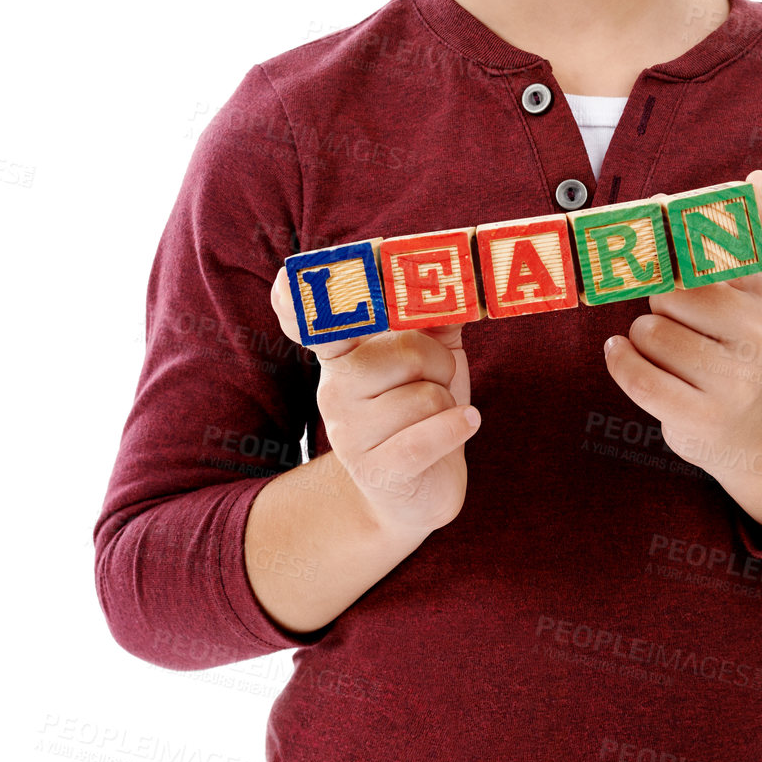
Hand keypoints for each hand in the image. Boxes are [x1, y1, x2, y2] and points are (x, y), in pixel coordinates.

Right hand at [270, 268, 479, 540]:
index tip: (297, 275)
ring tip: (435, 417)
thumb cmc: (422, 408)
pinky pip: (427, 436)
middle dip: (440, 365)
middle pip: (406, 350)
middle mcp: (335, 388)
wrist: (417, 486)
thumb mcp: (431, 353)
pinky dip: (457, 428)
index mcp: (343, 352)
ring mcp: (350, 432)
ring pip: (426, 395)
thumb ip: (435, 311)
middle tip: (435, 383)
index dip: (304, 296)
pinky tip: (465, 424)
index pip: (314, 317)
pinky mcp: (376, 470)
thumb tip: (458, 274)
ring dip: (449, 404)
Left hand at [602, 170, 761, 535]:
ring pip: (650, 331)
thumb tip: (673, 196)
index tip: (753, 183)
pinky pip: (638, 375)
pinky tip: (622, 351)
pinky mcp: (702, 416)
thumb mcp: (749, 295)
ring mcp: (735, 381)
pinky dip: (620, 359)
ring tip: (665, 345)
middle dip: (662, 297)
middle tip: (678, 313)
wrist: (756, 428)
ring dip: (643, 334)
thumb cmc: (735, 342)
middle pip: (676, 290)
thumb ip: (724, 247)